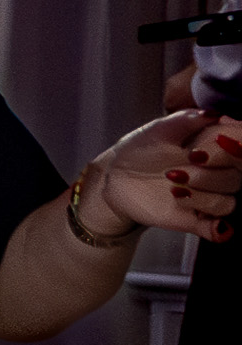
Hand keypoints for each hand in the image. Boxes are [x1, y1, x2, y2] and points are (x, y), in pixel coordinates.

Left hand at [80, 108, 241, 246]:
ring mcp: (208, 197)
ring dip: (204, 196)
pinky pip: (218, 229)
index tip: (206, 145)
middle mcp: (219, 172)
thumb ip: (189, 119)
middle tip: (181, 166)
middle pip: (237, 176)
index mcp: (217, 147)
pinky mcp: (195, 219)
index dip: (233, 147)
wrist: (116, 177)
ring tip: (174, 188)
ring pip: (228, 202)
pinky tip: (212, 225)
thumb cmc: (142, 147)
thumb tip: (217, 115)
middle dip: (211, 172)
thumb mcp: (161, 128)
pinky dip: (218, 229)